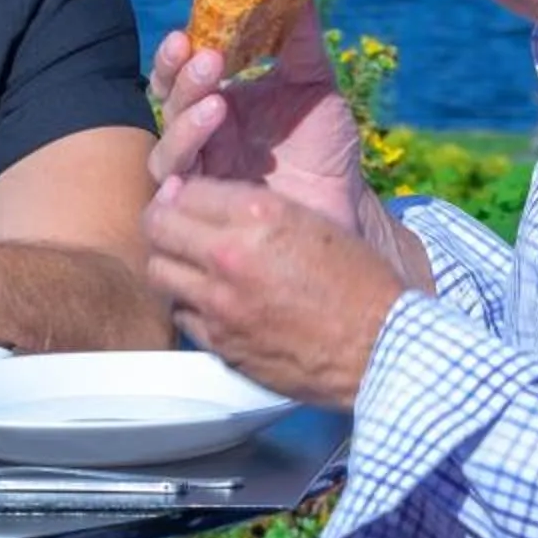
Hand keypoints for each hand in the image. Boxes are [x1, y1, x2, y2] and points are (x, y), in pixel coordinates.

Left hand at [143, 177, 406, 408]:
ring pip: (159, 271)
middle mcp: (231, 256)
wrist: (380, 348)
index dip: (184, 191)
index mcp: (261, 216)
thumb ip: (257, 209)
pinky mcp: (221, 343)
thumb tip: (203, 197)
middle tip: (176, 226)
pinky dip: (191, 304)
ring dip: (171, 263)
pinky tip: (214, 302)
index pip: (186, 189)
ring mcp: (221, 304)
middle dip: (163, 221)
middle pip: (157, 226)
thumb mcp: (314, 221)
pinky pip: (182, 314)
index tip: (189, 199)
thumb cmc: (359, 282)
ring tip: (192, 264)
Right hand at [150, 0, 373, 232]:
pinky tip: (193, 172)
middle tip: (208, 59)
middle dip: (181, 78)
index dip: (178, 52)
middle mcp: (202, 135)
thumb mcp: (316, 85)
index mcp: (220, 100)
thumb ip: (301, 37)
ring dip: (185, 124)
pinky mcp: (206, 216)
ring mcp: (202, 176)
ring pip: (167, 149)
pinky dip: (181, 181)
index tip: (189, 32)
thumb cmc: (325, 147)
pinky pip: (178, 199)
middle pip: (167, 102)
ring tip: (218, 105)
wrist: (346, 207)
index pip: (183, 70)